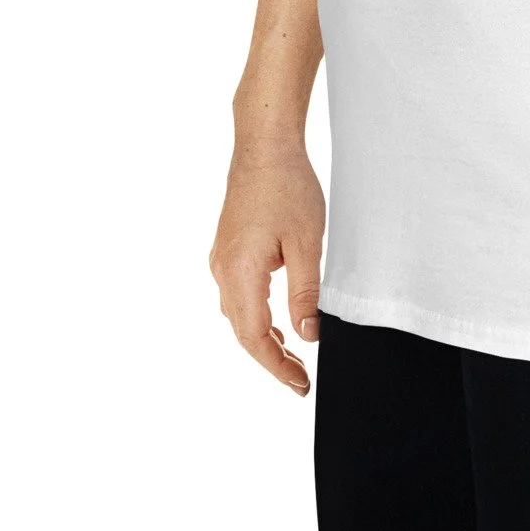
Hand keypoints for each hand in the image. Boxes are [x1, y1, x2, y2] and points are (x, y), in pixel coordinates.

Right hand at [208, 149, 326, 394]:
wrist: (264, 145)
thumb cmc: (287, 186)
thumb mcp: (306, 244)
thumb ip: (305, 293)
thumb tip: (308, 335)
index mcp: (240, 272)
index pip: (255, 337)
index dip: (277, 367)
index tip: (301, 384)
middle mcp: (223, 269)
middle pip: (242, 331)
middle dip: (271, 358)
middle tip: (301, 378)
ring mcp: (222, 258)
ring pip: (238, 314)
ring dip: (262, 338)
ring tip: (292, 355)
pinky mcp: (227, 248)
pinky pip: (237, 294)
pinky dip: (255, 314)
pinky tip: (277, 319)